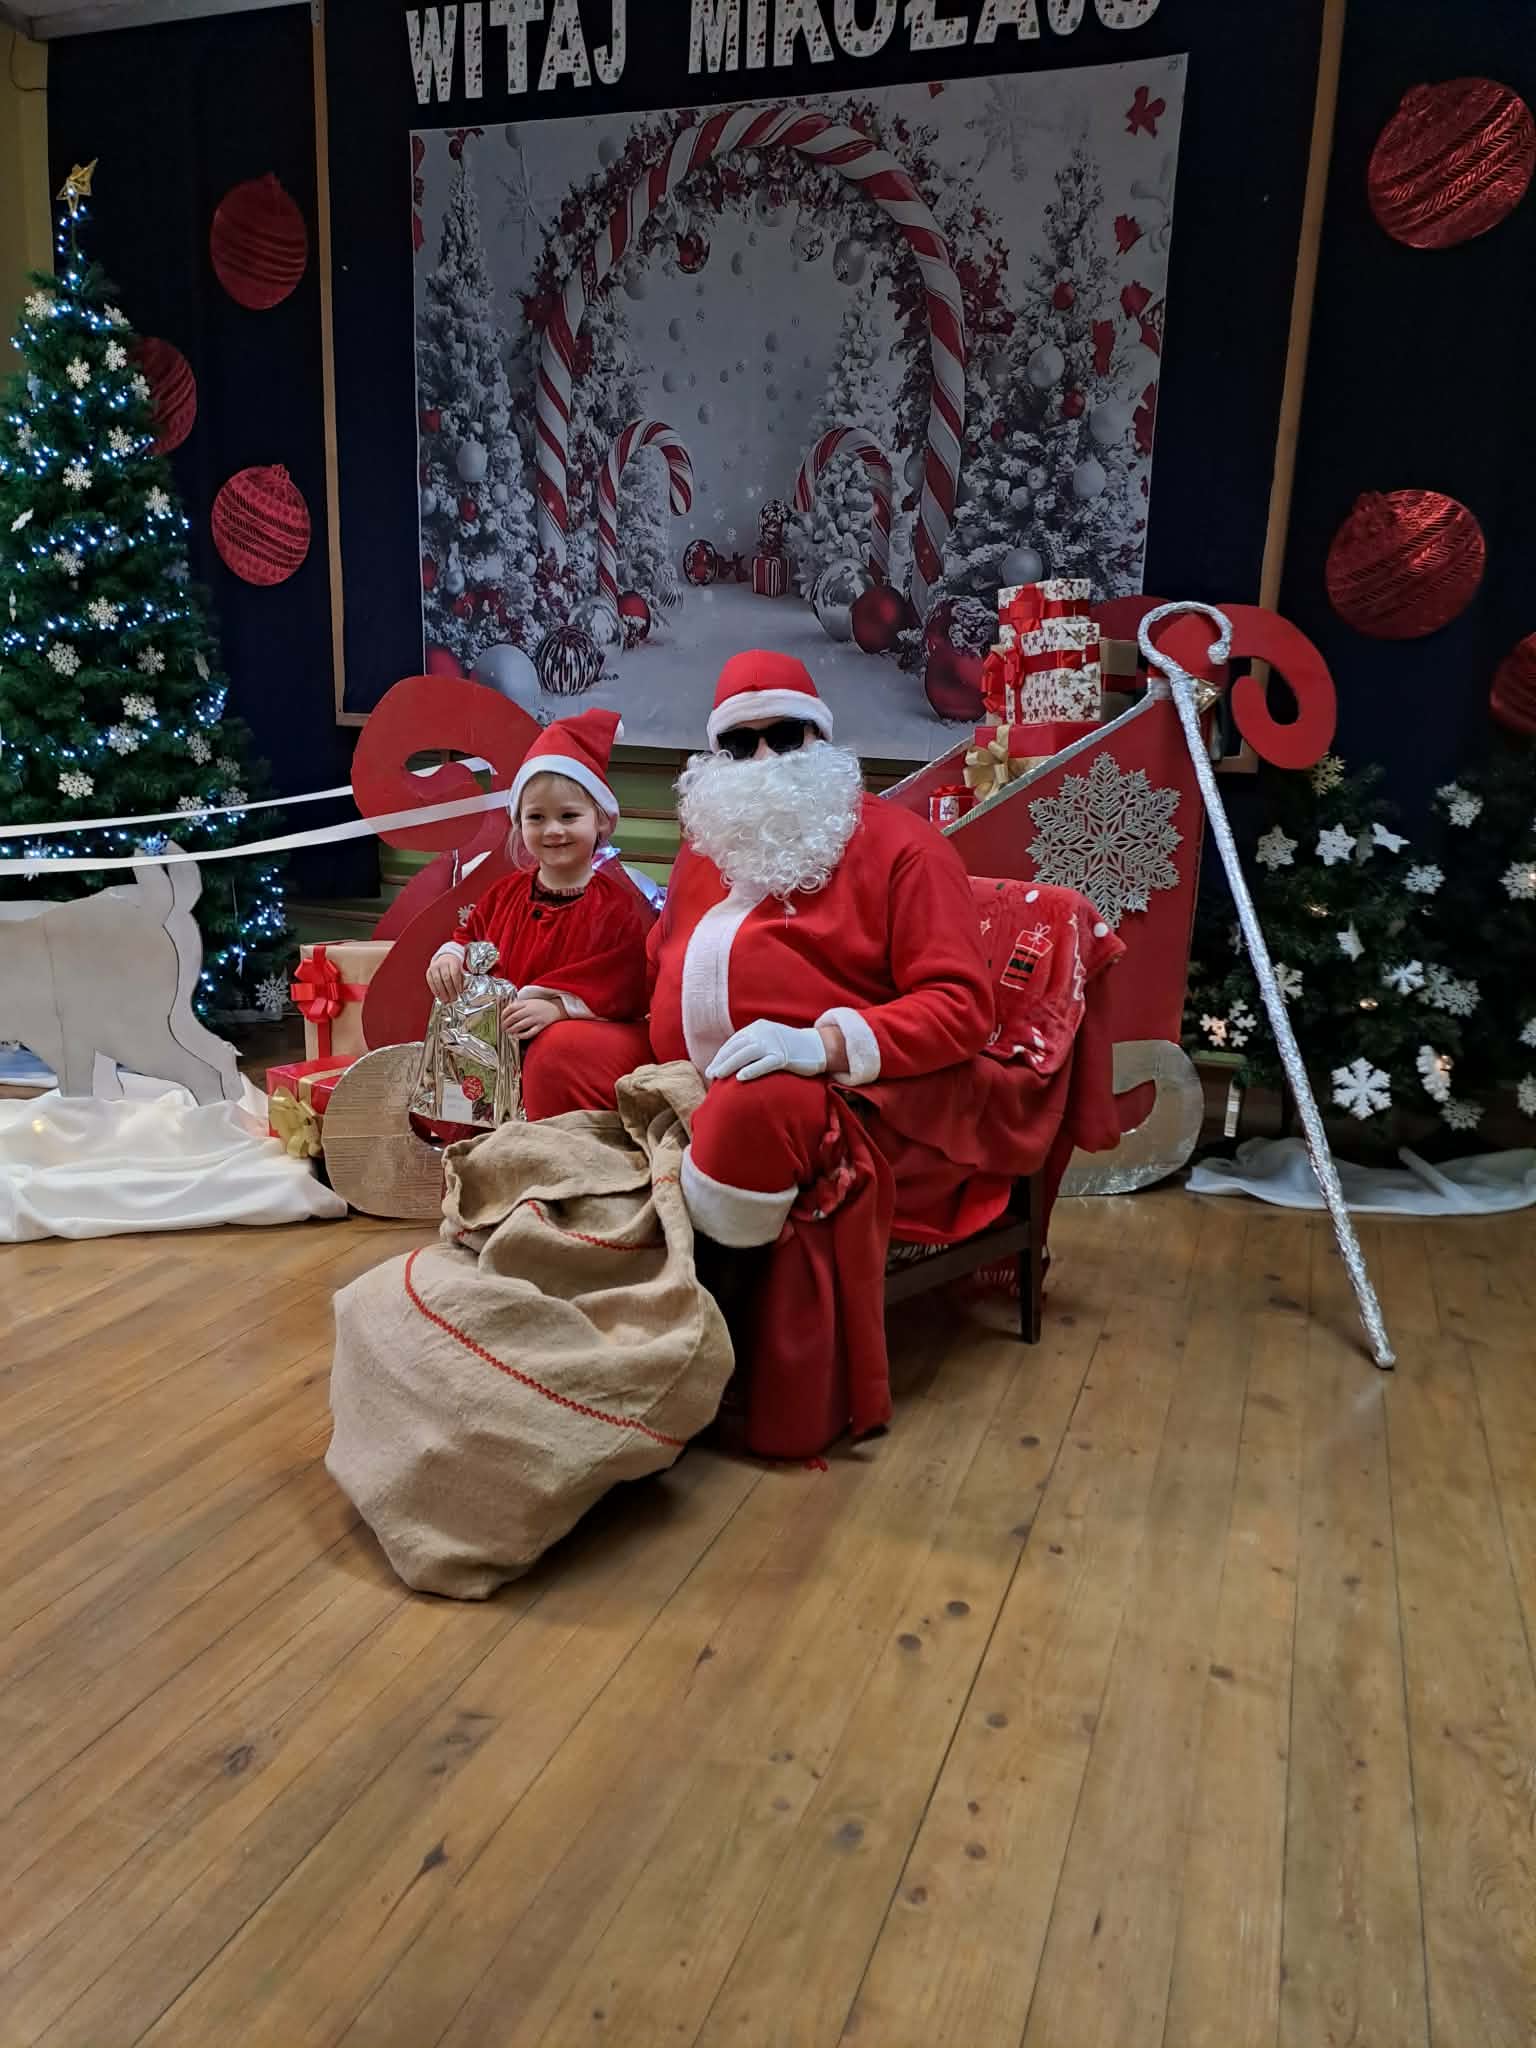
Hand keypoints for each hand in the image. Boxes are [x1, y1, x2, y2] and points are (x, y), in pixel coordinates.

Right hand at [426, 952, 465, 1003]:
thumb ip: (461, 979)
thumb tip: (461, 992)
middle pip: (446, 978)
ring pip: (438, 980)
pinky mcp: (429, 971)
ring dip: (442, 992)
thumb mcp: (460, 969)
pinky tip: (438, 995)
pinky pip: (430, 981)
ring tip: (446, 999)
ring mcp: (434, 967)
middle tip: (454, 998)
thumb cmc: (453, 965)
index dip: (457, 984)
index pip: (455, 973)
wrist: (445, 957)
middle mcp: (442, 963)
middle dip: (450, 990)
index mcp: (452, 961)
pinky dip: (434, 989)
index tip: (460, 992)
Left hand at [500, 996, 563, 1041]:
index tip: (501, 1019)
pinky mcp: (541, 1026)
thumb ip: (520, 1005)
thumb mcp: (530, 1001)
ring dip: (511, 1030)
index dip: (503, 1014)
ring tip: (507, 1032)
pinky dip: (521, 1035)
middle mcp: (530, 1010)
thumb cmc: (541, 1006)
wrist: (557, 1008)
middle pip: (513, 1017)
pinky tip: (516, 1036)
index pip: (511, 1008)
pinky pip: (529, 1032)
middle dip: (505, 1024)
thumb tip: (506, 1012)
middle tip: (502, 1027)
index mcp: (526, 1003)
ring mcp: (536, 1018)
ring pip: (520, 1025)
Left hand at [706, 1019, 827, 1084]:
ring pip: (747, 1054)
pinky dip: (751, 1070)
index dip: (722, 1055)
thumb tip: (734, 1060)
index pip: (734, 1041)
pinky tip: (740, 1078)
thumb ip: (754, 1045)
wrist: (819, 1046)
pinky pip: (765, 1063)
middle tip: (711, 1074)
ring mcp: (774, 1043)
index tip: (712, 1067)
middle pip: (737, 1047)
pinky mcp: (785, 1056)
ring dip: (730, 1065)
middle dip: (721, 1061)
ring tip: (719, 1076)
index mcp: (758, 1027)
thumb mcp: (770, 1040)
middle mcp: (764, 1032)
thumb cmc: (792, 1048)